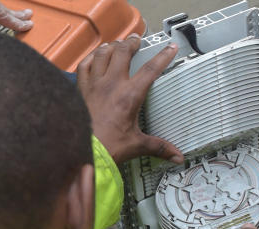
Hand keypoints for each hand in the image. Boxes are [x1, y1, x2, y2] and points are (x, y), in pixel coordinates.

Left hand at [77, 37, 183, 164]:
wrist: (82, 152)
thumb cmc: (109, 148)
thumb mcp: (137, 145)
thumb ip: (159, 147)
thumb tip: (178, 156)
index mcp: (129, 95)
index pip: (150, 69)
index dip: (163, 56)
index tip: (171, 47)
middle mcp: (111, 84)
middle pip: (122, 52)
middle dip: (131, 43)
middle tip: (136, 41)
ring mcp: (94, 85)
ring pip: (102, 54)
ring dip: (111, 47)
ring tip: (116, 45)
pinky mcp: (80, 90)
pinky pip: (83, 66)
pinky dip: (90, 59)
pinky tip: (94, 58)